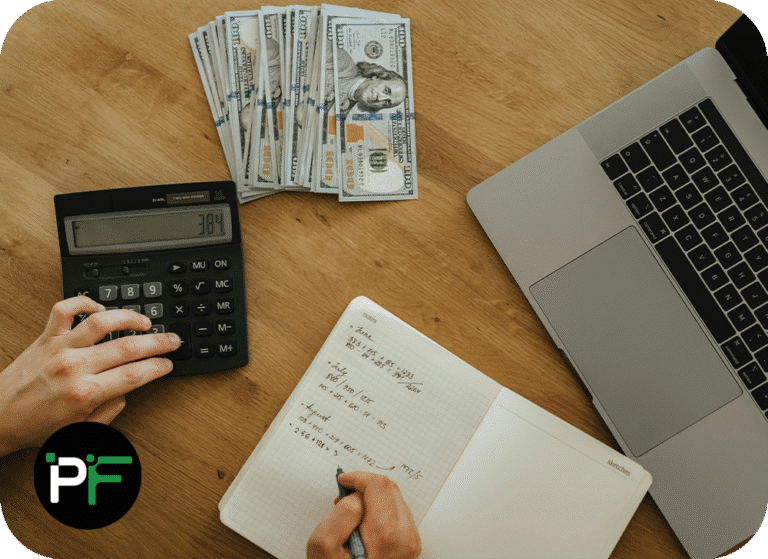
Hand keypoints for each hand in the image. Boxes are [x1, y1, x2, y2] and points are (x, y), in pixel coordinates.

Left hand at [0, 296, 180, 456]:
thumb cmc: (33, 427)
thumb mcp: (79, 432)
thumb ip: (109, 413)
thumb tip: (127, 392)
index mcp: (85, 393)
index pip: (135, 374)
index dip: (158, 366)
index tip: (168, 364)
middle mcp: (74, 367)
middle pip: (128, 346)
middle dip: (158, 342)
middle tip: (172, 340)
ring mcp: (59, 348)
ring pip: (102, 322)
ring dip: (129, 318)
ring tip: (144, 321)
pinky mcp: (45, 338)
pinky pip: (65, 309)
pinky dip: (85, 303)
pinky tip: (100, 309)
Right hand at [307, 472, 420, 558]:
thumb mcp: (323, 547)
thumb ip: (340, 514)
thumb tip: (356, 497)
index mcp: (386, 534)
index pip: (378, 484)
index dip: (357, 478)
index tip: (343, 482)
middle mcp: (405, 537)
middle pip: (389, 488)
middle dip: (364, 487)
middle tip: (344, 500)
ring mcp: (410, 542)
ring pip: (395, 498)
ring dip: (372, 499)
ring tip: (351, 517)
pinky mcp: (410, 545)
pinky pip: (398, 513)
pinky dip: (380, 510)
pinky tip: (363, 525)